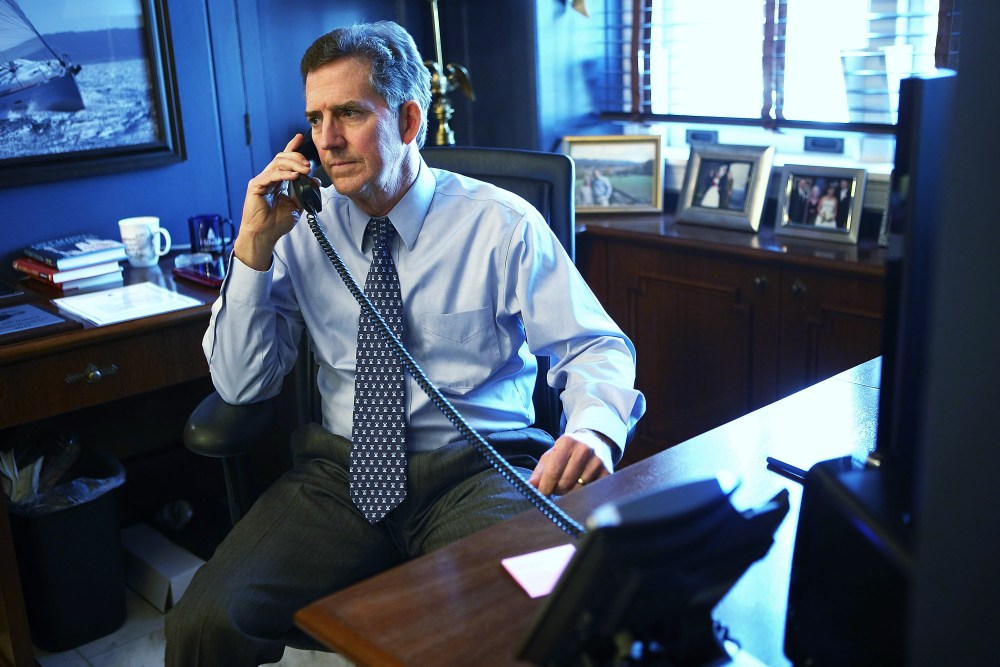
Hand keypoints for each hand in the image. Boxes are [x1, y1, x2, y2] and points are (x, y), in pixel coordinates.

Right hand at [233, 134, 316, 270]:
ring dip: (293, 164)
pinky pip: (271, 175)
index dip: (292, 147)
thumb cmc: (277, 223)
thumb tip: (316, 182)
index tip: (300, 137)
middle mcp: (268, 177)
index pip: (285, 160)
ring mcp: (261, 181)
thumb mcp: (296, 206)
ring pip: (277, 163)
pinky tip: (294, 176)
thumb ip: (304, 192)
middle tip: (309, 166)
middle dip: (297, 158)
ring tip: (305, 170)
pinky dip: (283, 174)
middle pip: (282, 158)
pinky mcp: (256, 186)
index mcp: (277, 180)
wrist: (264, 235)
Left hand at [528, 430, 613, 495]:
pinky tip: (581, 485)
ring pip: (578, 490)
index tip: (541, 495)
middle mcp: (584, 449)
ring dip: (570, 492)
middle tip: (556, 487)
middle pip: (565, 483)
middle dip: (557, 489)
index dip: (545, 487)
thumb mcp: (551, 455)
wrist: (595, 442)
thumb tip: (530, 486)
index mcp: (567, 442)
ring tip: (569, 484)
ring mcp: (598, 461)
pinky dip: (583, 493)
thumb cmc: (569, 451)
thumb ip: (540, 471)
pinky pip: (591, 492)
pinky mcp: (607, 472)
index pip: (553, 471)